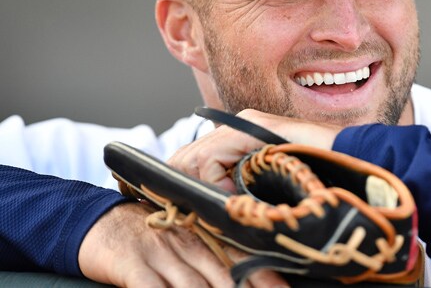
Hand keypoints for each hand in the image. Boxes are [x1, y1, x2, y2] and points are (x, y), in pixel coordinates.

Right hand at [79, 201, 286, 286]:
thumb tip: (234, 278)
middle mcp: (186, 243)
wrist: (98, 221)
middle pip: (222, 275)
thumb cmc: (147, 236)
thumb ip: (205, 260)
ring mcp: (161, 254)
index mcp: (201, 235)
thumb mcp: (179, 239)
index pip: (237, 256)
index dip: (261, 275)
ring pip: (193, 287)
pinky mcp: (133, 265)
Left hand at [168, 109, 341, 190]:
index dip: (194, 186)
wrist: (348, 156)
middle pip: (187, 155)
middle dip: (194, 185)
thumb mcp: (268, 185)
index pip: (194, 158)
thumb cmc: (314, 174)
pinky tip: (237, 192)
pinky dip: (217, 180)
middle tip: (214, 207)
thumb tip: (212, 205)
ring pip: (194, 156)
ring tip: (230, 201)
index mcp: (239, 135)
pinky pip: (211, 155)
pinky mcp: (251, 126)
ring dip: (207, 185)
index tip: (209, 209)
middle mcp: (238, 124)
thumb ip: (242, 187)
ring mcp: (244, 123)